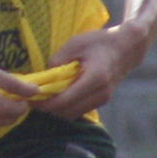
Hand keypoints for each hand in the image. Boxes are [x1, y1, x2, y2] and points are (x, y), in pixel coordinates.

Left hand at [32, 23, 146, 124]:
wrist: (126, 48)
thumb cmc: (99, 42)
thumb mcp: (76, 43)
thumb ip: (59, 60)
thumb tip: (44, 76)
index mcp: (95, 78)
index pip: (65, 100)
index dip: (45, 103)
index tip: (31, 98)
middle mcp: (100, 93)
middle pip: (67, 111)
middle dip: (48, 109)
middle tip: (32, 100)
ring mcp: (103, 100)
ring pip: (73, 114)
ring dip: (57, 110)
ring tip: (42, 99)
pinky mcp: (102, 101)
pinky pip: (79, 110)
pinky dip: (66, 108)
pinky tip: (57, 97)